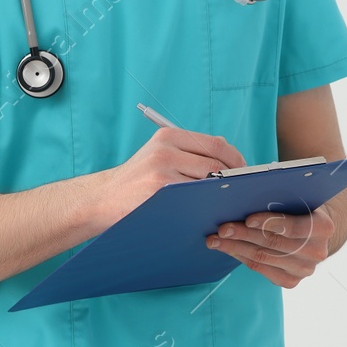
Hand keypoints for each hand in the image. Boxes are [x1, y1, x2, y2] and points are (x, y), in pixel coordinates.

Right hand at [98, 128, 245, 227]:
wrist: (101, 200)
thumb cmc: (137, 181)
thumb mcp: (159, 155)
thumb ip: (190, 154)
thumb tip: (233, 164)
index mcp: (168, 136)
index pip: (215, 144)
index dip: (236, 159)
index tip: (245, 172)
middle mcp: (165, 150)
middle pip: (216, 163)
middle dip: (233, 178)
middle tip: (241, 190)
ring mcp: (161, 172)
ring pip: (207, 181)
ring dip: (221, 193)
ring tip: (227, 201)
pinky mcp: (158, 192)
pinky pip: (193, 199)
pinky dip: (205, 204)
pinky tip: (208, 210)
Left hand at [207, 200, 335, 288]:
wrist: (312, 232)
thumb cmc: (300, 208)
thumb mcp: (298, 198)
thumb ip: (281, 198)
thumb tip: (246, 195)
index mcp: (324, 227)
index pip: (296, 227)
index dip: (270, 222)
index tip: (248, 218)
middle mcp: (318, 252)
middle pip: (274, 243)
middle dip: (244, 234)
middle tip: (222, 228)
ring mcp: (305, 270)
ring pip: (263, 257)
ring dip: (235, 246)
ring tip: (216, 239)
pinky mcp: (291, 281)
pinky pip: (260, 268)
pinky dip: (240, 256)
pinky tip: (228, 248)